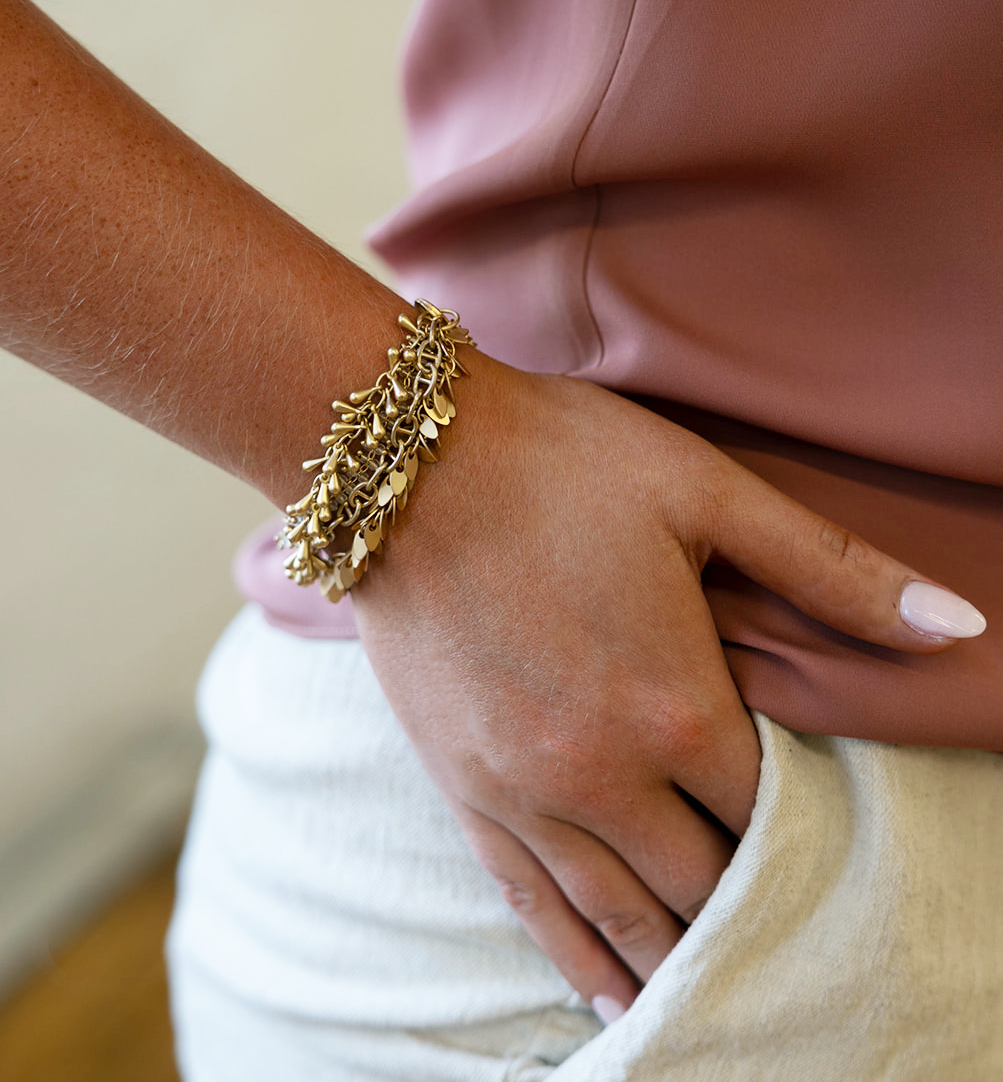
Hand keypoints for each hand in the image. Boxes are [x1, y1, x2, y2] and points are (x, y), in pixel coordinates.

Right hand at [351, 350, 978, 1017]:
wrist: (408, 462)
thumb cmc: (561, 464)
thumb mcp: (707, 493)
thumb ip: (832, 570)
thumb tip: (959, 627)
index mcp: (677, 706)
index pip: (772, 814)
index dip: (812, 835)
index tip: (831, 845)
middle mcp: (602, 773)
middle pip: (704, 881)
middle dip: (752, 906)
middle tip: (787, 927)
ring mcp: (524, 791)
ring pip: (621, 913)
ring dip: (677, 956)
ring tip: (718, 997)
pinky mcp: (462, 788)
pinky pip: (530, 903)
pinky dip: (577, 956)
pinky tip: (608, 994)